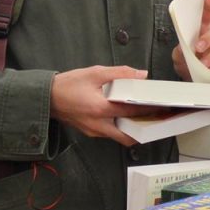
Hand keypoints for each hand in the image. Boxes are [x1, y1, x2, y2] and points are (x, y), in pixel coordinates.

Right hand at [50, 65, 168, 146]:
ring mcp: (94, 131)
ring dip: (133, 129)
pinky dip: (122, 127)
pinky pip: (111, 133)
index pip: (131, 111)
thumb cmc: (68, 84)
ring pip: (120, 136)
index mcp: (100, 109)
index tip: (164, 106)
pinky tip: (128, 116)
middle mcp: (98, 125)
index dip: (149, 108)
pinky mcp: (90, 132)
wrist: (45, 98)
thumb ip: (119, 73)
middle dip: (145, 128)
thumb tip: (142, 75)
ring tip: (146, 117)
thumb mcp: (94, 73)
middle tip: (157, 118)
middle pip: (129, 135)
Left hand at [174, 0, 209, 78]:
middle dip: (209, 38)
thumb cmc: (188, 65)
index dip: (209, 7)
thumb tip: (183, 49)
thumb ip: (179, 52)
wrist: (194, 82)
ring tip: (203, 65)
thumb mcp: (178, 58)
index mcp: (203, 32)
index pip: (207, 16)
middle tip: (198, 48)